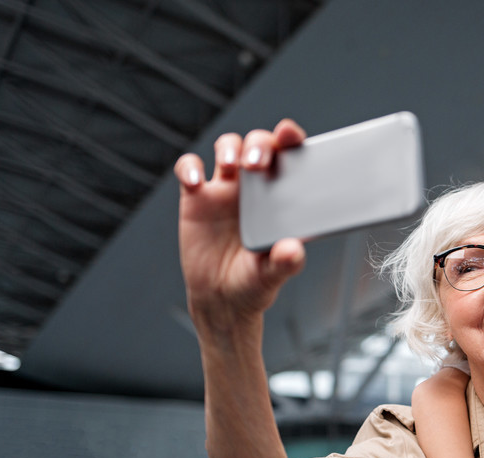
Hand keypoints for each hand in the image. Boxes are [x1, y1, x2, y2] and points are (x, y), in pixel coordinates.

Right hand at [175, 120, 306, 334]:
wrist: (221, 299)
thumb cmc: (254, 283)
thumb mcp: (272, 275)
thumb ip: (285, 262)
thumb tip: (294, 250)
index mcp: (282, 196)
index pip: (289, 157)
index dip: (290, 138)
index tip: (289, 134)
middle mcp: (256, 186)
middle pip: (258, 144)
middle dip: (258, 144)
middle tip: (257, 163)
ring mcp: (226, 189)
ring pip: (228, 147)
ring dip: (230, 148)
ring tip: (232, 165)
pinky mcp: (196, 197)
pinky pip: (189, 169)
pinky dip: (189, 168)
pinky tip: (195, 182)